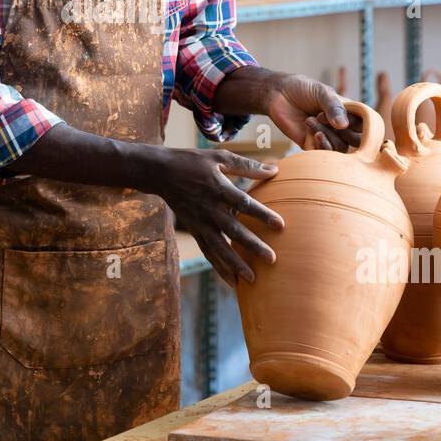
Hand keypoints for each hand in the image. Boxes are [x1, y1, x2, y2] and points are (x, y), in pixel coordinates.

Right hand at [140, 146, 283, 286]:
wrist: (160, 173)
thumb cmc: (193, 162)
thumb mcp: (220, 158)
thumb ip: (247, 166)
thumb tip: (275, 170)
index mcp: (219, 189)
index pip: (244, 204)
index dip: (262, 214)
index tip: (281, 225)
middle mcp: (210, 209)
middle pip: (234, 231)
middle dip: (252, 246)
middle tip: (272, 260)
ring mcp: (201, 223)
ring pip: (219, 247)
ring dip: (235, 264)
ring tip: (252, 279)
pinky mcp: (194, 231)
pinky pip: (208, 252)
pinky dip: (219, 267)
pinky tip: (232, 281)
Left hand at [264, 73, 361, 151]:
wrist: (278, 93)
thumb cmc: (303, 89)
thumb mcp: (322, 92)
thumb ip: (334, 107)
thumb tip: (344, 125)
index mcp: (348, 112)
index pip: (366, 125)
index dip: (357, 123)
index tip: (343, 114)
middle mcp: (340, 126)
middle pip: (356, 141)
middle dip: (343, 131)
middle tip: (323, 116)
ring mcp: (327, 136)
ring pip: (341, 148)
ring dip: (329, 135)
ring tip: (311, 119)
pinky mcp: (312, 145)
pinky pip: (325, 154)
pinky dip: (323, 146)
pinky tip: (315, 134)